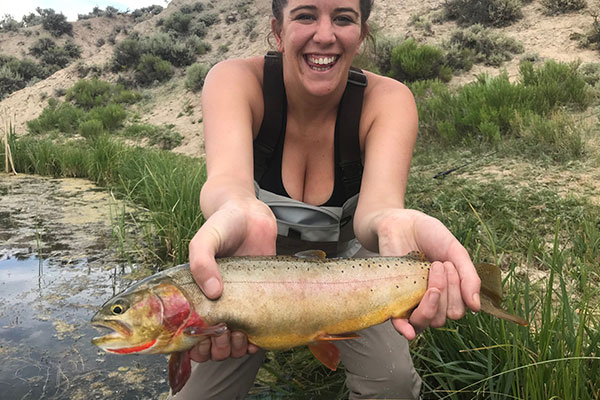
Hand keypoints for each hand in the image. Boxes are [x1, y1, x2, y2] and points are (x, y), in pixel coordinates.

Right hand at [188, 198, 276, 360]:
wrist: (251, 214)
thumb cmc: (223, 225)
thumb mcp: (204, 239)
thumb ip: (202, 262)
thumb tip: (213, 293)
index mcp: (196, 294)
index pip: (188, 333)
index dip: (192, 345)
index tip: (202, 341)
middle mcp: (216, 304)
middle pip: (211, 346)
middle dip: (217, 348)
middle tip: (224, 333)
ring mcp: (239, 304)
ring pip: (233, 345)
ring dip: (235, 349)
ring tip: (240, 334)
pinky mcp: (259, 300)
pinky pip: (256, 333)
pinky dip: (255, 343)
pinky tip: (256, 338)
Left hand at [373, 209, 480, 339]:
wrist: (401, 223)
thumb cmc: (430, 236)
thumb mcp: (456, 252)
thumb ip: (469, 277)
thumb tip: (476, 308)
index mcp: (449, 293)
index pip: (459, 309)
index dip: (457, 290)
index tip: (448, 262)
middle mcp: (431, 302)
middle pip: (444, 317)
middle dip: (446, 290)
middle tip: (438, 264)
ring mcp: (412, 301)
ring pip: (427, 322)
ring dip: (432, 302)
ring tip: (429, 275)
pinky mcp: (394, 299)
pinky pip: (400, 324)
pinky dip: (406, 330)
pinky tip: (409, 331)